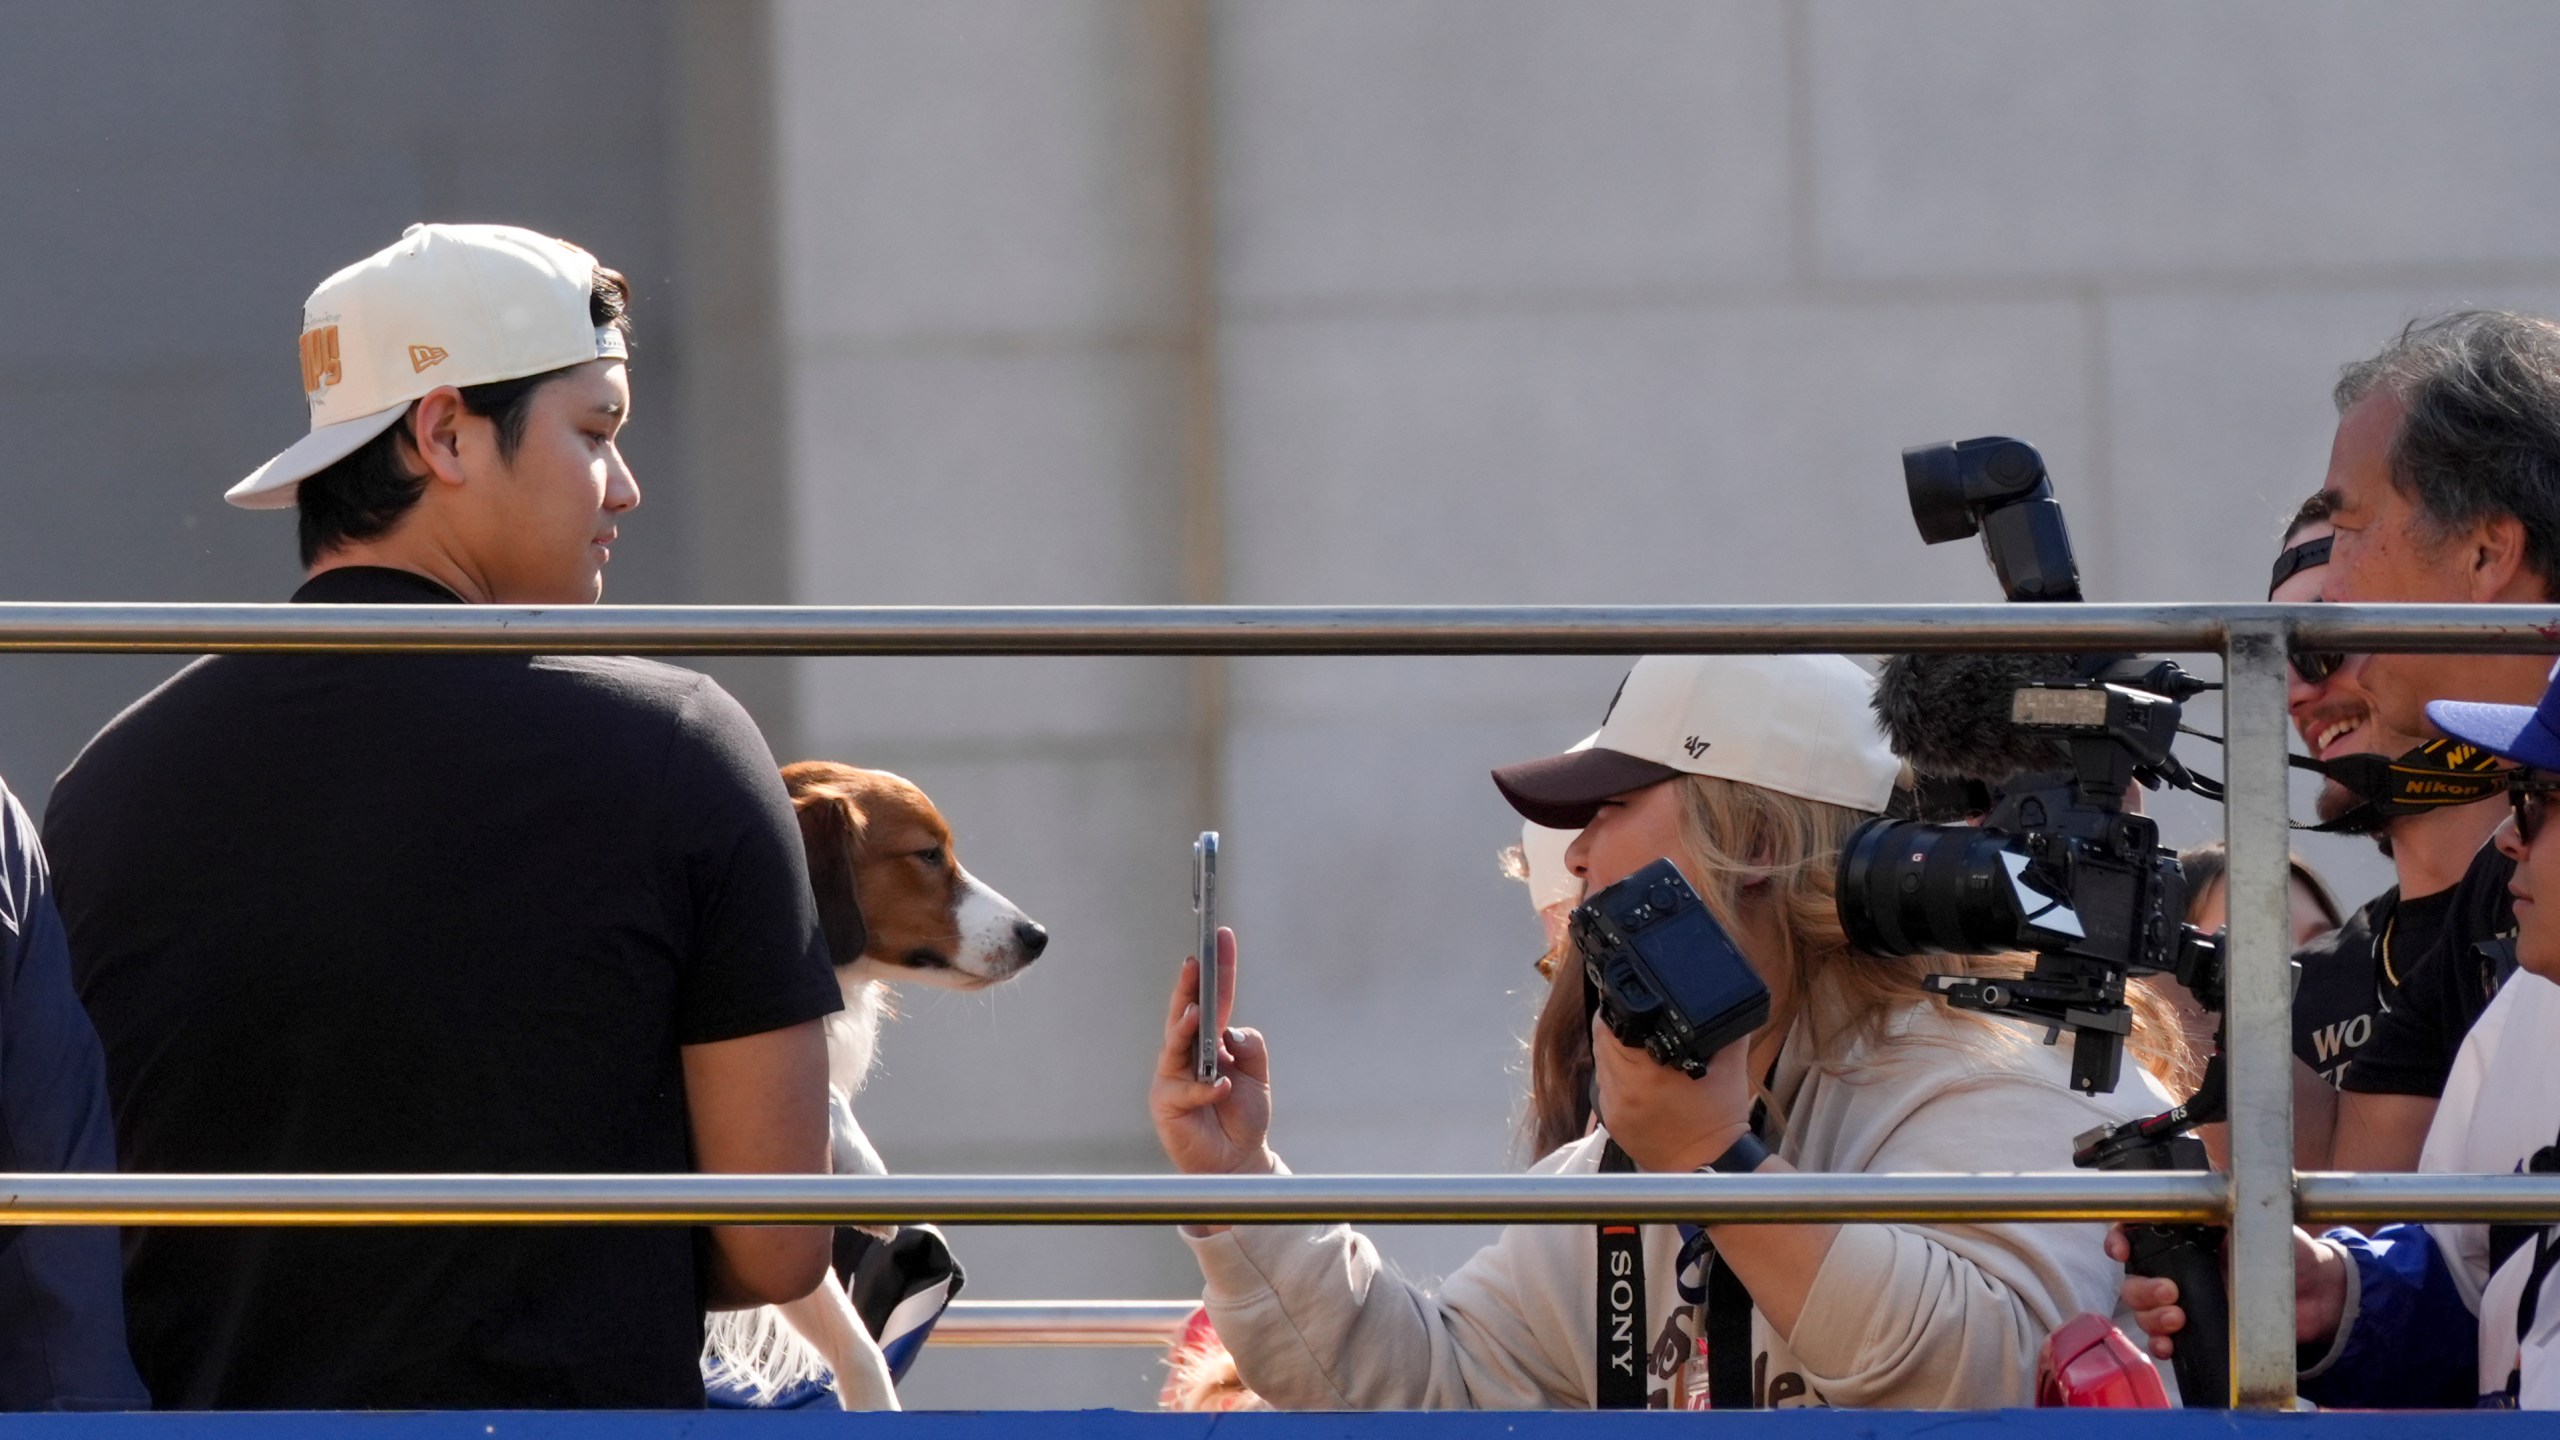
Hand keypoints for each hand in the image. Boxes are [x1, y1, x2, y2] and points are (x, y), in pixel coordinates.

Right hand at [1149, 928, 1275, 1181]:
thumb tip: (1230, 1031)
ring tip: (1196, 1016)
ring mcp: (1173, 1076)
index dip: (1218, 969)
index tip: (1221, 937)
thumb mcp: (1258, 1076)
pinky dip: (1207, 1088)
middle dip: (1188, 987)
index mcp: (1211, 1040)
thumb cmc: (1244, 1116)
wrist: (1237, 1159)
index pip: (1214, 998)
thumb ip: (1251, 1047)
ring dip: (1185, 1029)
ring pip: (1174, 1044)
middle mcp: (1187, 1053)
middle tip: (1194, 963)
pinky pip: (1184, 1089)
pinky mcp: (1166, 1102)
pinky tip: (1222, 1087)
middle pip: (1184, 1013)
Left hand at [1588, 1016, 1752, 1172]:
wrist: (1712, 1164)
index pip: (1611, 1026)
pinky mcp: (1613, 1121)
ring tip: (1635, 1047)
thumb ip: (1726, 1029)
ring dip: (1611, 1049)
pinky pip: (1604, 1085)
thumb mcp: (1730, 1064)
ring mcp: (1615, 1106)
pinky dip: (1614, 1074)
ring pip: (1600, 1062)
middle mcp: (1626, 1087)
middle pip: (1601, 1040)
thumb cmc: (1720, 1118)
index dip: (1615, 1008)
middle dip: (1614, 1026)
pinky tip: (1634, 1073)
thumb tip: (1718, 1002)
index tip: (1630, 1006)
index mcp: (1650, 1071)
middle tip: (1634, 1023)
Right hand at [2106, 1223, 2343, 1360]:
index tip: (2121, 1249)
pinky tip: (2170, 1345)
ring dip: (2150, 1317)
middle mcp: (2177, 1267)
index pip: (2135, 1232)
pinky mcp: (2199, 1330)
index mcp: (2184, 1235)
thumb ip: (2222, 1214)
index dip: (2118, 1239)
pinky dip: (2161, 1344)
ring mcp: (2186, 1301)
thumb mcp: (2254, 1220)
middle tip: (2169, 1293)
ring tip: (2177, 1319)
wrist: (2318, 1293)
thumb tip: (2194, 1202)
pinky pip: (2165, 1340)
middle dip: (2141, 1288)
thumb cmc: (2287, 1249)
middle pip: (2132, 1278)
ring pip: (2143, 1310)